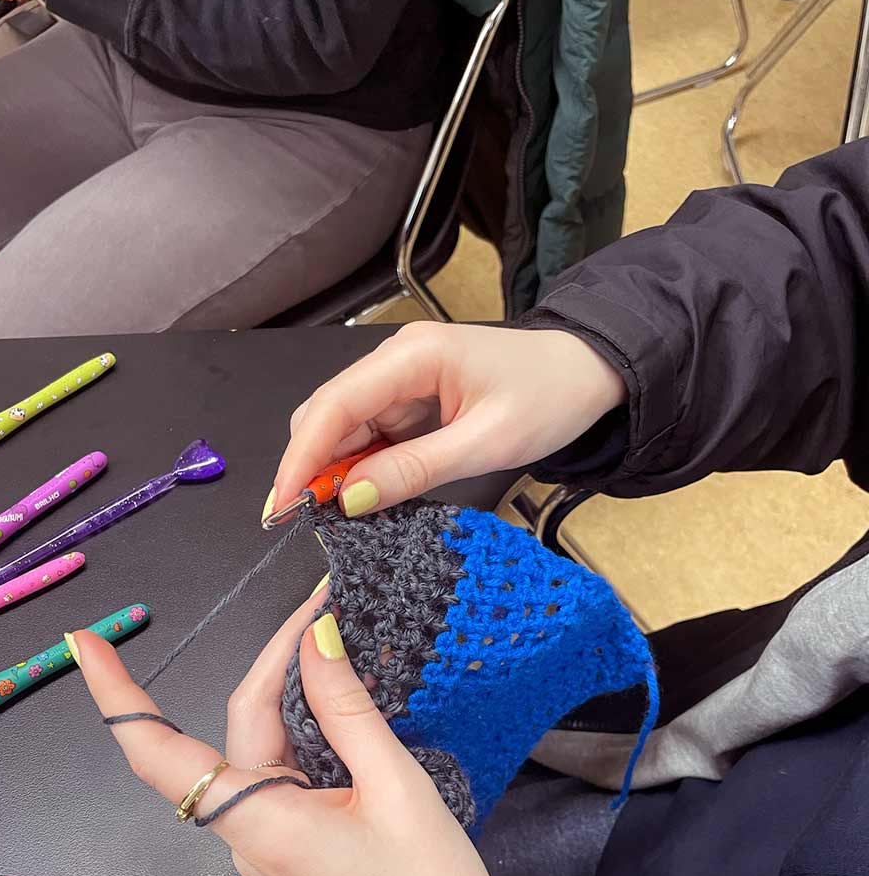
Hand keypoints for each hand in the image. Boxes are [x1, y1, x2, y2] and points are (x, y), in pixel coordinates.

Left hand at [71, 587, 534, 875]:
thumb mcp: (400, 791)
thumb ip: (349, 710)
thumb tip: (314, 637)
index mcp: (258, 824)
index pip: (159, 752)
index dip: (116, 695)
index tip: (84, 641)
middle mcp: (246, 836)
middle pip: (241, 727)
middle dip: (276, 661)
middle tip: (328, 605)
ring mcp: (267, 847)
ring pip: (264, 750)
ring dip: (296, 694)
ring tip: (340, 640)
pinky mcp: (293, 853)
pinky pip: (285, 778)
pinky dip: (311, 733)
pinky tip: (347, 703)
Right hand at [267, 322, 624, 521]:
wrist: (592, 371)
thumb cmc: (551, 398)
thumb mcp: (487, 443)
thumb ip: (414, 470)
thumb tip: (349, 499)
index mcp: (414, 356)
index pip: (335, 405)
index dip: (302, 456)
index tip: (283, 503)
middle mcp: (396, 359)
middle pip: (326, 413)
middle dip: (310, 465)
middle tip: (306, 519)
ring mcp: (399, 376)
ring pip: (340, 425)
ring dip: (334, 468)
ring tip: (340, 511)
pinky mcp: (407, 396)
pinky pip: (366, 432)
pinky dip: (359, 465)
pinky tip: (366, 491)